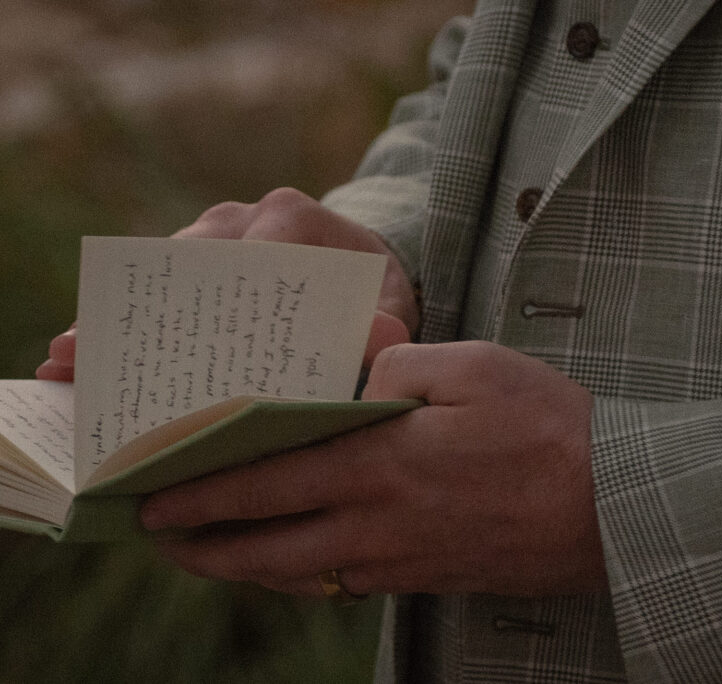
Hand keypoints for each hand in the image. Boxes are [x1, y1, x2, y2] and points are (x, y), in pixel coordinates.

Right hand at [36, 187, 417, 380]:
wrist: (359, 261)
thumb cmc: (372, 287)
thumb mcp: (390, 303)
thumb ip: (386, 322)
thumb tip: (383, 339)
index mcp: (292, 218)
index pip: (242, 263)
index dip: (206, 308)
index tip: (177, 347)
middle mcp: (242, 217)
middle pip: (185, 270)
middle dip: (141, 318)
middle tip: (88, 358)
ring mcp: (209, 232)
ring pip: (159, 278)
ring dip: (118, 324)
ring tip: (69, 364)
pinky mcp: (191, 254)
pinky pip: (155, 288)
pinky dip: (125, 324)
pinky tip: (80, 357)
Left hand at [139, 341, 607, 596]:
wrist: (614, 507)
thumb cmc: (549, 428)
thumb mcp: (475, 365)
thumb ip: (399, 365)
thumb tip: (359, 375)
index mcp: (380, 464)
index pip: (266, 481)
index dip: (201, 491)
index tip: (152, 495)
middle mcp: (377, 523)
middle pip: (267, 545)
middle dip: (203, 544)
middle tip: (160, 537)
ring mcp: (402, 560)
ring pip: (300, 573)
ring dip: (245, 568)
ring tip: (212, 557)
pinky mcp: (428, 577)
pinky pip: (345, 583)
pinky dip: (303, 576)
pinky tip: (296, 564)